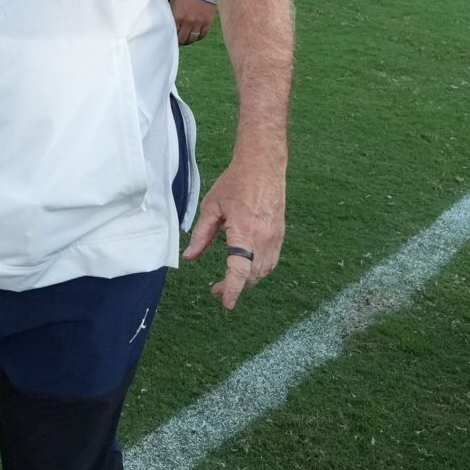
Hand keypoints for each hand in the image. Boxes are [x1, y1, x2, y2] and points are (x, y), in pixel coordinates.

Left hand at [171, 0, 215, 45]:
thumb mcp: (173, 3)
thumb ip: (171, 14)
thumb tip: (166, 25)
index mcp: (177, 16)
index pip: (173, 33)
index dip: (172, 38)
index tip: (172, 39)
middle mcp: (188, 21)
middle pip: (183, 38)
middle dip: (180, 41)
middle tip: (179, 42)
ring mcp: (198, 22)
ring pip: (193, 38)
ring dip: (189, 41)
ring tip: (187, 40)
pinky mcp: (207, 22)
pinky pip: (202, 34)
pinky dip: (198, 37)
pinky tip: (195, 36)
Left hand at [184, 151, 285, 309]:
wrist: (263, 167)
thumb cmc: (235, 183)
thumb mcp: (211, 207)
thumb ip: (201, 235)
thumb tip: (189, 257)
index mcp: (244, 231)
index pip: (239, 269)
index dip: (232, 289)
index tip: (225, 302)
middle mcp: (264, 238)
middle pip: (252, 274)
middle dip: (236, 287)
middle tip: (216, 291)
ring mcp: (275, 238)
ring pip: (264, 270)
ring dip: (248, 281)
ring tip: (230, 283)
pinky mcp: (280, 235)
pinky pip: (271, 261)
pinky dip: (259, 270)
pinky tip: (247, 270)